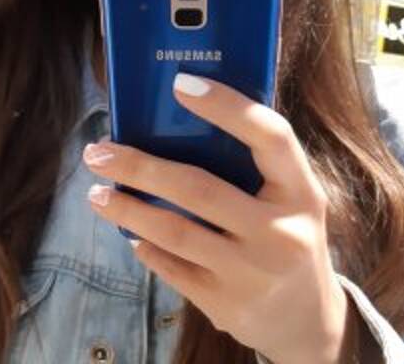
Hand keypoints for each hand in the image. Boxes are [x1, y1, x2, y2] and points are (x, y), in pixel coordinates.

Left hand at [83, 73, 349, 363]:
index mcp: (302, 193)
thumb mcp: (290, 201)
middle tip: (98, 152)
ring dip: (127, 208)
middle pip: (198, 189)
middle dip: (139, 167)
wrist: (307, 320)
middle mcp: (282, 233)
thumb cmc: (288, 241)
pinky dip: (145, 247)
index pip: (270, 136)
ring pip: (175, 232)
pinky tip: (130, 234)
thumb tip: (176, 128)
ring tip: (96, 194)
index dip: (226, 107)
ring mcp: (253, 273)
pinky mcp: (226, 305)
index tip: (180, 83)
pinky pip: (172, 268)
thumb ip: (252, 169)